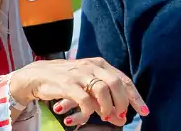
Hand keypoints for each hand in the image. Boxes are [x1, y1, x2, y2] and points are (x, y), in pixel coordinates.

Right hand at [7, 58, 146, 126]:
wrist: (36, 75)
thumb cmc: (65, 80)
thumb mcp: (87, 81)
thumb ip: (104, 96)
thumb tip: (120, 116)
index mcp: (99, 64)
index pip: (123, 79)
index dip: (135, 96)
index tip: (144, 111)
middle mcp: (91, 66)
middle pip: (116, 84)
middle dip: (122, 103)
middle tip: (121, 116)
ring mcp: (78, 74)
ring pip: (102, 90)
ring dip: (107, 107)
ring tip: (105, 116)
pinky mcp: (66, 84)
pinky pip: (84, 99)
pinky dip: (89, 111)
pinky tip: (87, 116)